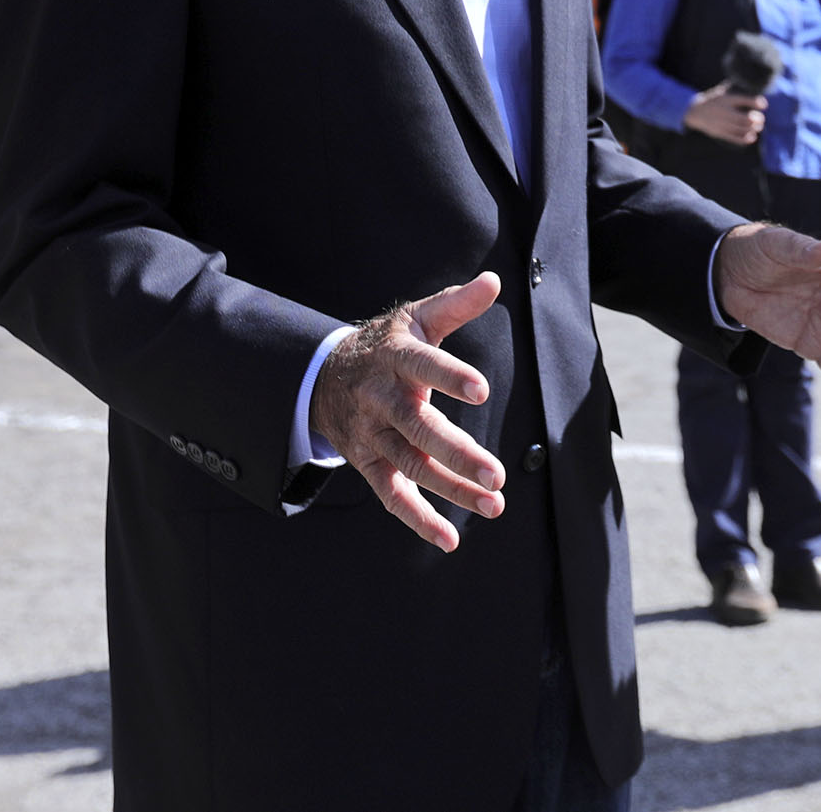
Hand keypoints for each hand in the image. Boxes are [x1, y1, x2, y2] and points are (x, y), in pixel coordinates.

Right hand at [311, 273, 504, 552]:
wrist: (324, 377)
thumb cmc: (388, 345)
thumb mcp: (417, 319)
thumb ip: (456, 304)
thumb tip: (494, 281)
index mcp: (396, 358)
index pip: (423, 364)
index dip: (449, 376)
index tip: (481, 389)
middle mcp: (381, 399)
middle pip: (417, 428)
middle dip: (456, 453)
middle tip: (496, 474)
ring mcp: (372, 435)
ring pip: (411, 466)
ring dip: (451, 489)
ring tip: (494, 503)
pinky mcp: (368, 463)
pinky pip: (392, 496)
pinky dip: (418, 519)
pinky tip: (450, 538)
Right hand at [685, 81, 765, 144]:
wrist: (695, 111)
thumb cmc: (714, 99)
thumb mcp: (722, 91)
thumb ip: (736, 88)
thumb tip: (753, 82)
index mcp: (725, 99)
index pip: (742, 100)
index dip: (754, 102)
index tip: (764, 105)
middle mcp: (724, 111)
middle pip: (743, 118)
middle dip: (756, 119)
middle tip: (761, 119)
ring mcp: (721, 123)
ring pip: (740, 128)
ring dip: (752, 128)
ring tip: (758, 127)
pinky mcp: (719, 132)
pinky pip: (733, 137)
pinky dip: (744, 139)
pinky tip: (752, 137)